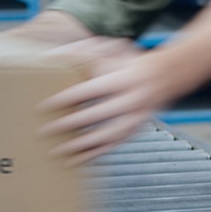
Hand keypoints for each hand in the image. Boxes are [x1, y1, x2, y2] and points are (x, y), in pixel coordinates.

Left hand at [39, 38, 178, 165]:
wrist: (167, 74)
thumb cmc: (130, 61)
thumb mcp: (112, 50)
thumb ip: (84, 53)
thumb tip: (52, 56)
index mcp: (123, 78)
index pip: (88, 91)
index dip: (65, 99)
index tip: (43, 107)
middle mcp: (132, 100)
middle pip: (96, 116)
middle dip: (68, 125)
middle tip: (43, 131)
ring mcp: (136, 119)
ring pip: (105, 137)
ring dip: (80, 147)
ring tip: (56, 151)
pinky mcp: (135, 131)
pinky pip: (112, 146)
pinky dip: (93, 155)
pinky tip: (74, 161)